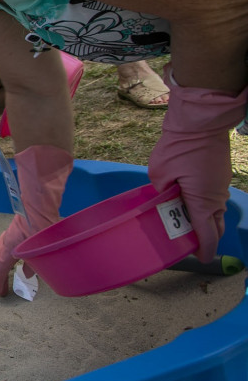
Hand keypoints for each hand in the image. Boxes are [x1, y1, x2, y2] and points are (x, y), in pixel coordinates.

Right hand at [0, 144, 71, 295]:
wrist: (37, 206)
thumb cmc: (37, 229)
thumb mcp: (38, 251)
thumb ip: (33, 265)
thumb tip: (27, 273)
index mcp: (6, 251)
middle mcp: (4, 244)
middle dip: (0, 275)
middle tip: (2, 287)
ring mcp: (9, 236)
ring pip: (3, 253)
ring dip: (5, 265)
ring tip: (10, 273)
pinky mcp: (16, 230)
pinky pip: (10, 246)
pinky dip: (11, 255)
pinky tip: (20, 256)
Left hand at [148, 75, 246, 261]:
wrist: (200, 123)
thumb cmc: (179, 147)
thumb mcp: (159, 173)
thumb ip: (161, 191)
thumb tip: (164, 196)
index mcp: (203, 202)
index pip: (208, 233)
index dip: (205, 248)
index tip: (203, 258)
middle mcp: (216, 197)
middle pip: (215, 225)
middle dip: (207, 237)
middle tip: (193, 243)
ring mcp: (221, 186)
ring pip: (216, 211)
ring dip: (206, 220)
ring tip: (188, 224)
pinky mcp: (220, 175)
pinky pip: (215, 197)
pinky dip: (206, 205)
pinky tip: (190, 202)